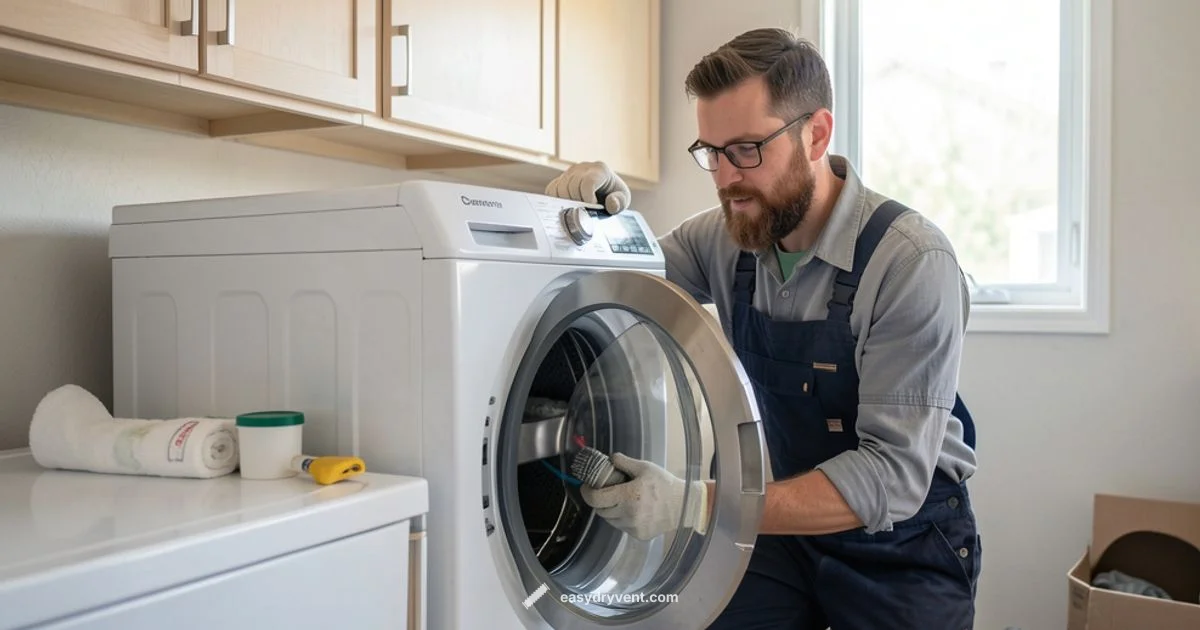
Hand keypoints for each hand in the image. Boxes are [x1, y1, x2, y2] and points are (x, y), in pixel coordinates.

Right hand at [545, 161, 630, 214]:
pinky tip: (567, 204)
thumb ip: (619, 202)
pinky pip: (552, 190)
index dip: (588, 198)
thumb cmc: (614, 195)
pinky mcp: (561, 178)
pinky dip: (556, 200)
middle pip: (572, 186)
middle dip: (578, 202)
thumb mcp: (623, 199)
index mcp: (601, 170)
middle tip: (585, 210)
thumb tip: (611, 203)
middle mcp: (583, 167)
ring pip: (560, 188)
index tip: (591, 207)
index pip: (588, 182)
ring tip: (577, 208)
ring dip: (567, 202)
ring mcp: (570, 172)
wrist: (605, 191)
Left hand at [579, 453, 708, 539]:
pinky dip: (622, 519)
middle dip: (599, 500)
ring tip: (621, 500)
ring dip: (610, 510)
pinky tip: (632, 510)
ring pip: (610, 520)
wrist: (684, 505)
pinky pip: (621, 527)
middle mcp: (629, 515)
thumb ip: (624, 462)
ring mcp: (633, 527)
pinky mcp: (638, 535)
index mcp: (628, 496)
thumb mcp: (645, 468)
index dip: (587, 492)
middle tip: (606, 491)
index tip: (587, 486)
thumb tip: (609, 459)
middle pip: (600, 510)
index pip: (595, 498)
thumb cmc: (665, 485)